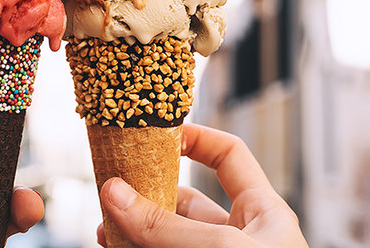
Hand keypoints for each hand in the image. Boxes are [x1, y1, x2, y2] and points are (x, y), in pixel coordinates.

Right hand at [96, 123, 307, 246]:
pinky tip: (112, 247)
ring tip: (104, 229)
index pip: (229, 158)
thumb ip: (168, 226)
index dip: (194, 139)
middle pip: (185, 201)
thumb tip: (114, 194)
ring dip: (133, 230)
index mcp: (264, 215)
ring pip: (165, 238)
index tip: (155, 132)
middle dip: (147, 193)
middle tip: (112, 188)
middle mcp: (238, 239)